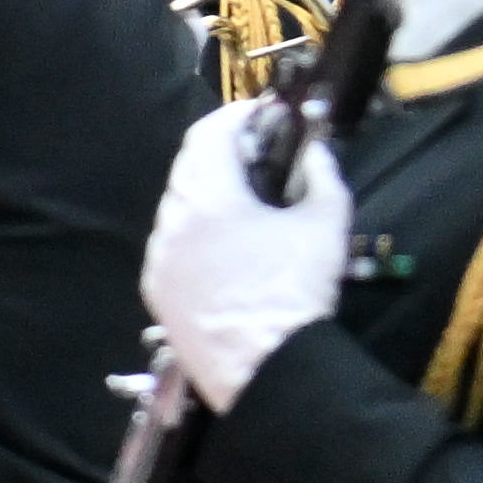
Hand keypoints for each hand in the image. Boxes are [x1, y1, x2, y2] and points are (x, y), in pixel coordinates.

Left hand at [142, 97, 350, 403]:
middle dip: (223, 151)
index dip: (237, 116)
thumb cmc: (298, 289)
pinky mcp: (156, 289)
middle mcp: (171, 222)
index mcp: (208, 198)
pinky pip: (171, 243)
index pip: (209, 134)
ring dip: (208, 190)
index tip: (264, 115)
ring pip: (177, 204)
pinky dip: (195, 229)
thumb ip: (322, 173)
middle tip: (261, 152)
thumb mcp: (326, 222)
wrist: (269, 367)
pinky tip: (228, 241)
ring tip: (248, 196)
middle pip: (189, 166)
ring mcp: (158, 258)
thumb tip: (316, 149)